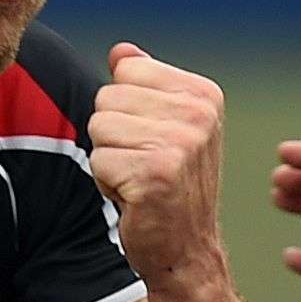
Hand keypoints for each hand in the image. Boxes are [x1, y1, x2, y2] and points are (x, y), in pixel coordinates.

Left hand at [86, 43, 229, 287]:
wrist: (186, 250)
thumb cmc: (170, 186)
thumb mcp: (165, 127)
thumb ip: (144, 85)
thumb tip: (120, 51)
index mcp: (203, 94)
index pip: (127, 70)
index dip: (126, 108)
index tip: (153, 140)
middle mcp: (198, 114)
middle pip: (107, 97)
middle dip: (113, 135)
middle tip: (144, 164)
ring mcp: (180, 144)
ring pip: (98, 126)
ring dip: (108, 158)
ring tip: (139, 179)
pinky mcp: (155, 174)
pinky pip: (97, 160)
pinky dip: (106, 183)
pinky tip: (135, 198)